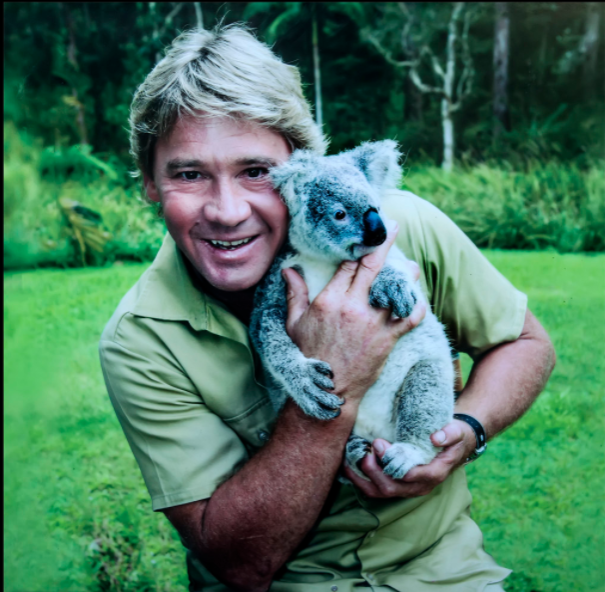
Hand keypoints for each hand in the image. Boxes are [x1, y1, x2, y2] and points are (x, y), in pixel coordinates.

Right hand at [282, 222, 425, 402]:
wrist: (330, 390)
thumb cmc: (309, 357)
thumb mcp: (294, 324)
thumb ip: (294, 294)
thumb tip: (288, 270)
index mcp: (330, 300)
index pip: (348, 265)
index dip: (357, 246)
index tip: (365, 233)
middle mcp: (353, 306)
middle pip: (373, 266)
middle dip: (384, 242)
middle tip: (393, 226)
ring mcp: (373, 322)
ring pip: (395, 289)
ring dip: (406, 274)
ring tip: (411, 266)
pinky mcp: (387, 339)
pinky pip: (410, 317)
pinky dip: (417, 307)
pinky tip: (418, 300)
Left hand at [342, 419, 476, 497]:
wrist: (455, 446)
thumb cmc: (455, 437)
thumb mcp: (458, 431)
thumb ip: (450, 433)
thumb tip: (436, 437)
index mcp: (434, 473)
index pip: (409, 476)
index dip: (391, 462)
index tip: (379, 443)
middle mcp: (419, 486)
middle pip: (390, 488)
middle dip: (373, 471)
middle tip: (364, 449)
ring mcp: (407, 488)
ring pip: (379, 492)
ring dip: (362, 478)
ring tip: (350, 458)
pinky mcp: (398, 484)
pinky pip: (375, 488)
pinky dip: (360, 479)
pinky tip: (350, 464)